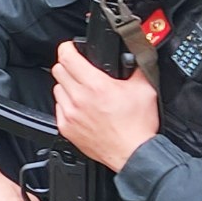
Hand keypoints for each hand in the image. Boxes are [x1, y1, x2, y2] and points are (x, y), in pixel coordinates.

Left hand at [52, 41, 161, 172]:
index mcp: (96, 86)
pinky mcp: (66, 127)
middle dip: (68, 65)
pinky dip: (67, 104)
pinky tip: (81, 107)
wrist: (133, 153)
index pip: (68, 57)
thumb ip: (136, 68)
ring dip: (67, 85)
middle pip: (58, 70)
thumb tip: (132, 56)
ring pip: (57, 88)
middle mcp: (79, 99)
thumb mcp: (145, 89)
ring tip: (83, 90)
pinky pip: (58, 107)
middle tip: (79, 68)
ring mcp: (70, 114)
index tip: (70, 47)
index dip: (67, 47)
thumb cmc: (138, 126)